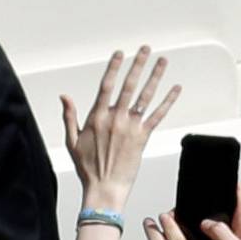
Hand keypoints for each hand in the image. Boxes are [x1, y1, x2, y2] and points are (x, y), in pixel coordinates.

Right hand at [60, 46, 178, 208]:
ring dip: (155, 76)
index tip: (120, 53)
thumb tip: (64, 97)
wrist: (103, 190)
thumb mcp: (72, 142)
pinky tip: (176, 88)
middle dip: (138, 64)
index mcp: (97, 118)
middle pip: (129, 85)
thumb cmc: (87, 168)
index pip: (107, 86)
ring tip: (162, 61)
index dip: (114, 68)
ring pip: (145, 96)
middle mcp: (115, 119)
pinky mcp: (143, 136)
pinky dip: (168, 100)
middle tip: (145, 49)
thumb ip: (69, 117)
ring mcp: (131, 127)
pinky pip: (158, 115)